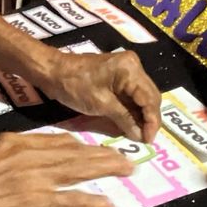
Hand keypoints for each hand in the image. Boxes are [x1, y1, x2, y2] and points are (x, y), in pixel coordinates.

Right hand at [0, 130, 134, 206]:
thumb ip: (4, 154)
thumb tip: (18, 160)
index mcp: (14, 141)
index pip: (55, 141)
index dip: (77, 146)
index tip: (88, 151)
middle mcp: (30, 155)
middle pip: (75, 152)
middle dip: (101, 154)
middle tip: (123, 157)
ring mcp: (37, 178)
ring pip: (80, 170)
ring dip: (107, 170)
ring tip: (126, 172)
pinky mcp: (38, 202)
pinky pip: (74, 200)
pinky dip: (95, 203)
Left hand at [38, 47, 160, 141]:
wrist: (53, 72)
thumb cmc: (74, 86)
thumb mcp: (101, 104)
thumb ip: (124, 119)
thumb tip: (141, 136)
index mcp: (130, 70)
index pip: (150, 98)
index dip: (152, 121)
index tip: (149, 140)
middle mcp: (134, 66)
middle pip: (150, 96)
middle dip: (149, 119)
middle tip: (146, 139)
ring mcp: (128, 70)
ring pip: (143, 96)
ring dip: (142, 115)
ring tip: (140, 134)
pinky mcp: (120, 75)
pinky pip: (132, 94)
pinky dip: (133, 109)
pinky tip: (132, 123)